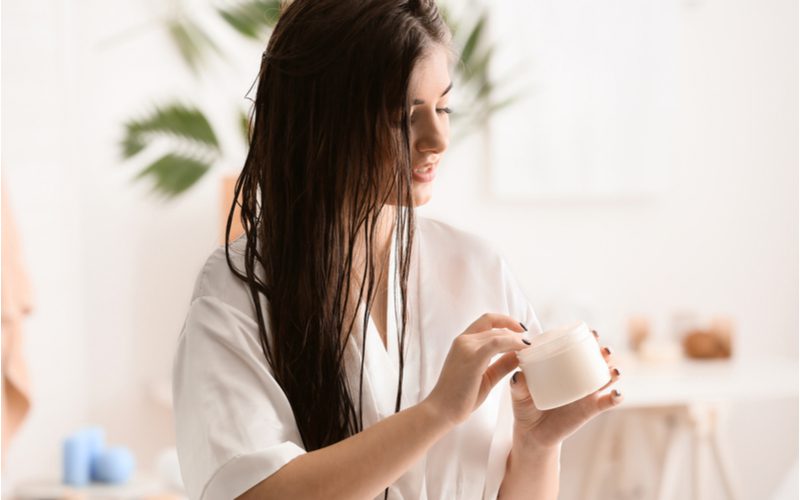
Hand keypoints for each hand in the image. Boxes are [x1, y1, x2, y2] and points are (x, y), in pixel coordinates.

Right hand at [424, 313, 528, 425]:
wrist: (441, 410)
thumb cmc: (460, 396)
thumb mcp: (486, 377)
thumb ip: (501, 364)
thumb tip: (520, 355)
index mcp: (463, 342)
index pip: (487, 321)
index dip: (506, 321)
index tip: (521, 330)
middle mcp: (463, 340)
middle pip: (495, 327)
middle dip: (516, 331)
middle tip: (530, 343)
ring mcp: (467, 348)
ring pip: (498, 333)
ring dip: (516, 338)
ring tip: (529, 347)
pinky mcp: (473, 358)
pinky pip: (497, 343)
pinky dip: (512, 343)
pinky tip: (523, 349)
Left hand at [509, 329, 622, 451]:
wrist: (532, 433)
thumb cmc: (526, 407)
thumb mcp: (519, 394)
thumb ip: (518, 385)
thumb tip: (519, 375)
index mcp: (562, 368)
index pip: (576, 349)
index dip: (586, 339)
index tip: (591, 332)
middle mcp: (577, 378)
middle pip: (596, 360)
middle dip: (604, 352)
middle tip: (604, 349)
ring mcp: (585, 393)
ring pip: (605, 378)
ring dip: (613, 371)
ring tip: (613, 369)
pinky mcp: (590, 409)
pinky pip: (607, 403)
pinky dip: (616, 397)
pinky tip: (617, 393)